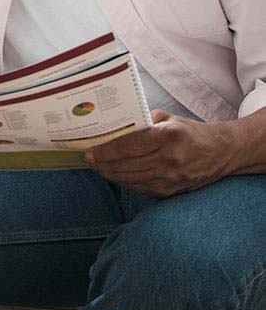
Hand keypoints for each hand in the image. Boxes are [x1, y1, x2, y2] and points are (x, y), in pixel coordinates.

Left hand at [84, 110, 236, 197]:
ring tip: (98, 167)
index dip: (105, 151)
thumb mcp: (168, 119)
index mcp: (169, 136)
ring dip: (110, 174)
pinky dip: (125, 182)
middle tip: (88, 160)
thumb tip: (113, 125)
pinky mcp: (172, 191)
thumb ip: (142, 121)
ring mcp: (172, 178)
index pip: (129, 146)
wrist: (222, 152)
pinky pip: (141, 188)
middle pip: (126, 165)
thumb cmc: (190, 132)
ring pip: (131, 179)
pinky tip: (116, 175)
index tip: (90, 151)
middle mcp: (171, 158)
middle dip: (102, 164)